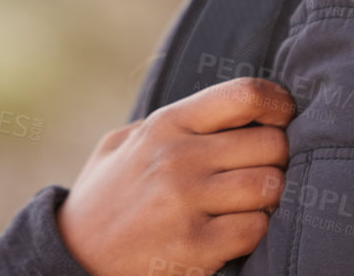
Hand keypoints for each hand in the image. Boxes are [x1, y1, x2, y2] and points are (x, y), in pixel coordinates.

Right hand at [57, 77, 295, 275]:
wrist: (71, 260)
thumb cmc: (105, 198)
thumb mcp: (122, 144)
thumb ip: (170, 122)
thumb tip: (230, 108)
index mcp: (166, 124)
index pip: (244, 95)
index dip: (277, 102)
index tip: (282, 116)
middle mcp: (179, 158)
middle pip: (270, 143)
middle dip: (277, 157)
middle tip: (265, 168)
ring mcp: (187, 204)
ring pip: (270, 186)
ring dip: (269, 196)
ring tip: (252, 200)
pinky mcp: (195, 248)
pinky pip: (255, 229)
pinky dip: (254, 230)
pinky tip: (236, 230)